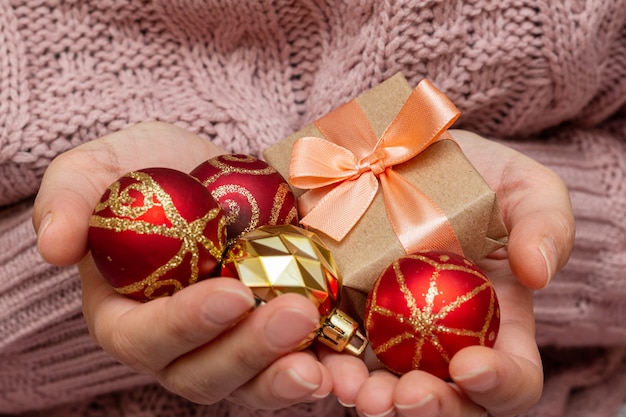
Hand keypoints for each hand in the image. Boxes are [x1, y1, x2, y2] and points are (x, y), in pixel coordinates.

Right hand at [33, 122, 332, 408]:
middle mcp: (181, 345)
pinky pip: (304, 366)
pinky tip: (357, 367)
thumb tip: (52, 248)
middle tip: (294, 314)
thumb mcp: (101, 166)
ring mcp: (234, 346)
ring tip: (334, 366)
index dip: (183, 325)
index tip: (227, 295)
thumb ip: (70, 199)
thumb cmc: (152, 170)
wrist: (215, 173)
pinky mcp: (280, 336)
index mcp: (130, 316)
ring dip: (294, 379)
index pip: (146, 338)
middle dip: (251, 353)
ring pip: (257, 384)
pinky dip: (331, 370)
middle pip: (207, 373)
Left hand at [318, 129, 574, 416]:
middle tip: (405, 396)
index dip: (499, 384)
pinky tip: (311, 360)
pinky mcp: (341, 313)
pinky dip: (322, 364)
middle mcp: (442, 339)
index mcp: (495, 322)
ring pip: (383, 388)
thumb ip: (544, 222)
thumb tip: (539, 272)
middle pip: (445, 400)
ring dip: (369, 398)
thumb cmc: (472, 175)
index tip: (471, 367)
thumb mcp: (521, 186)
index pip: (511, 377)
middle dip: (428, 409)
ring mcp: (388, 331)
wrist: (399, 153)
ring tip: (352, 387)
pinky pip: (331, 353)